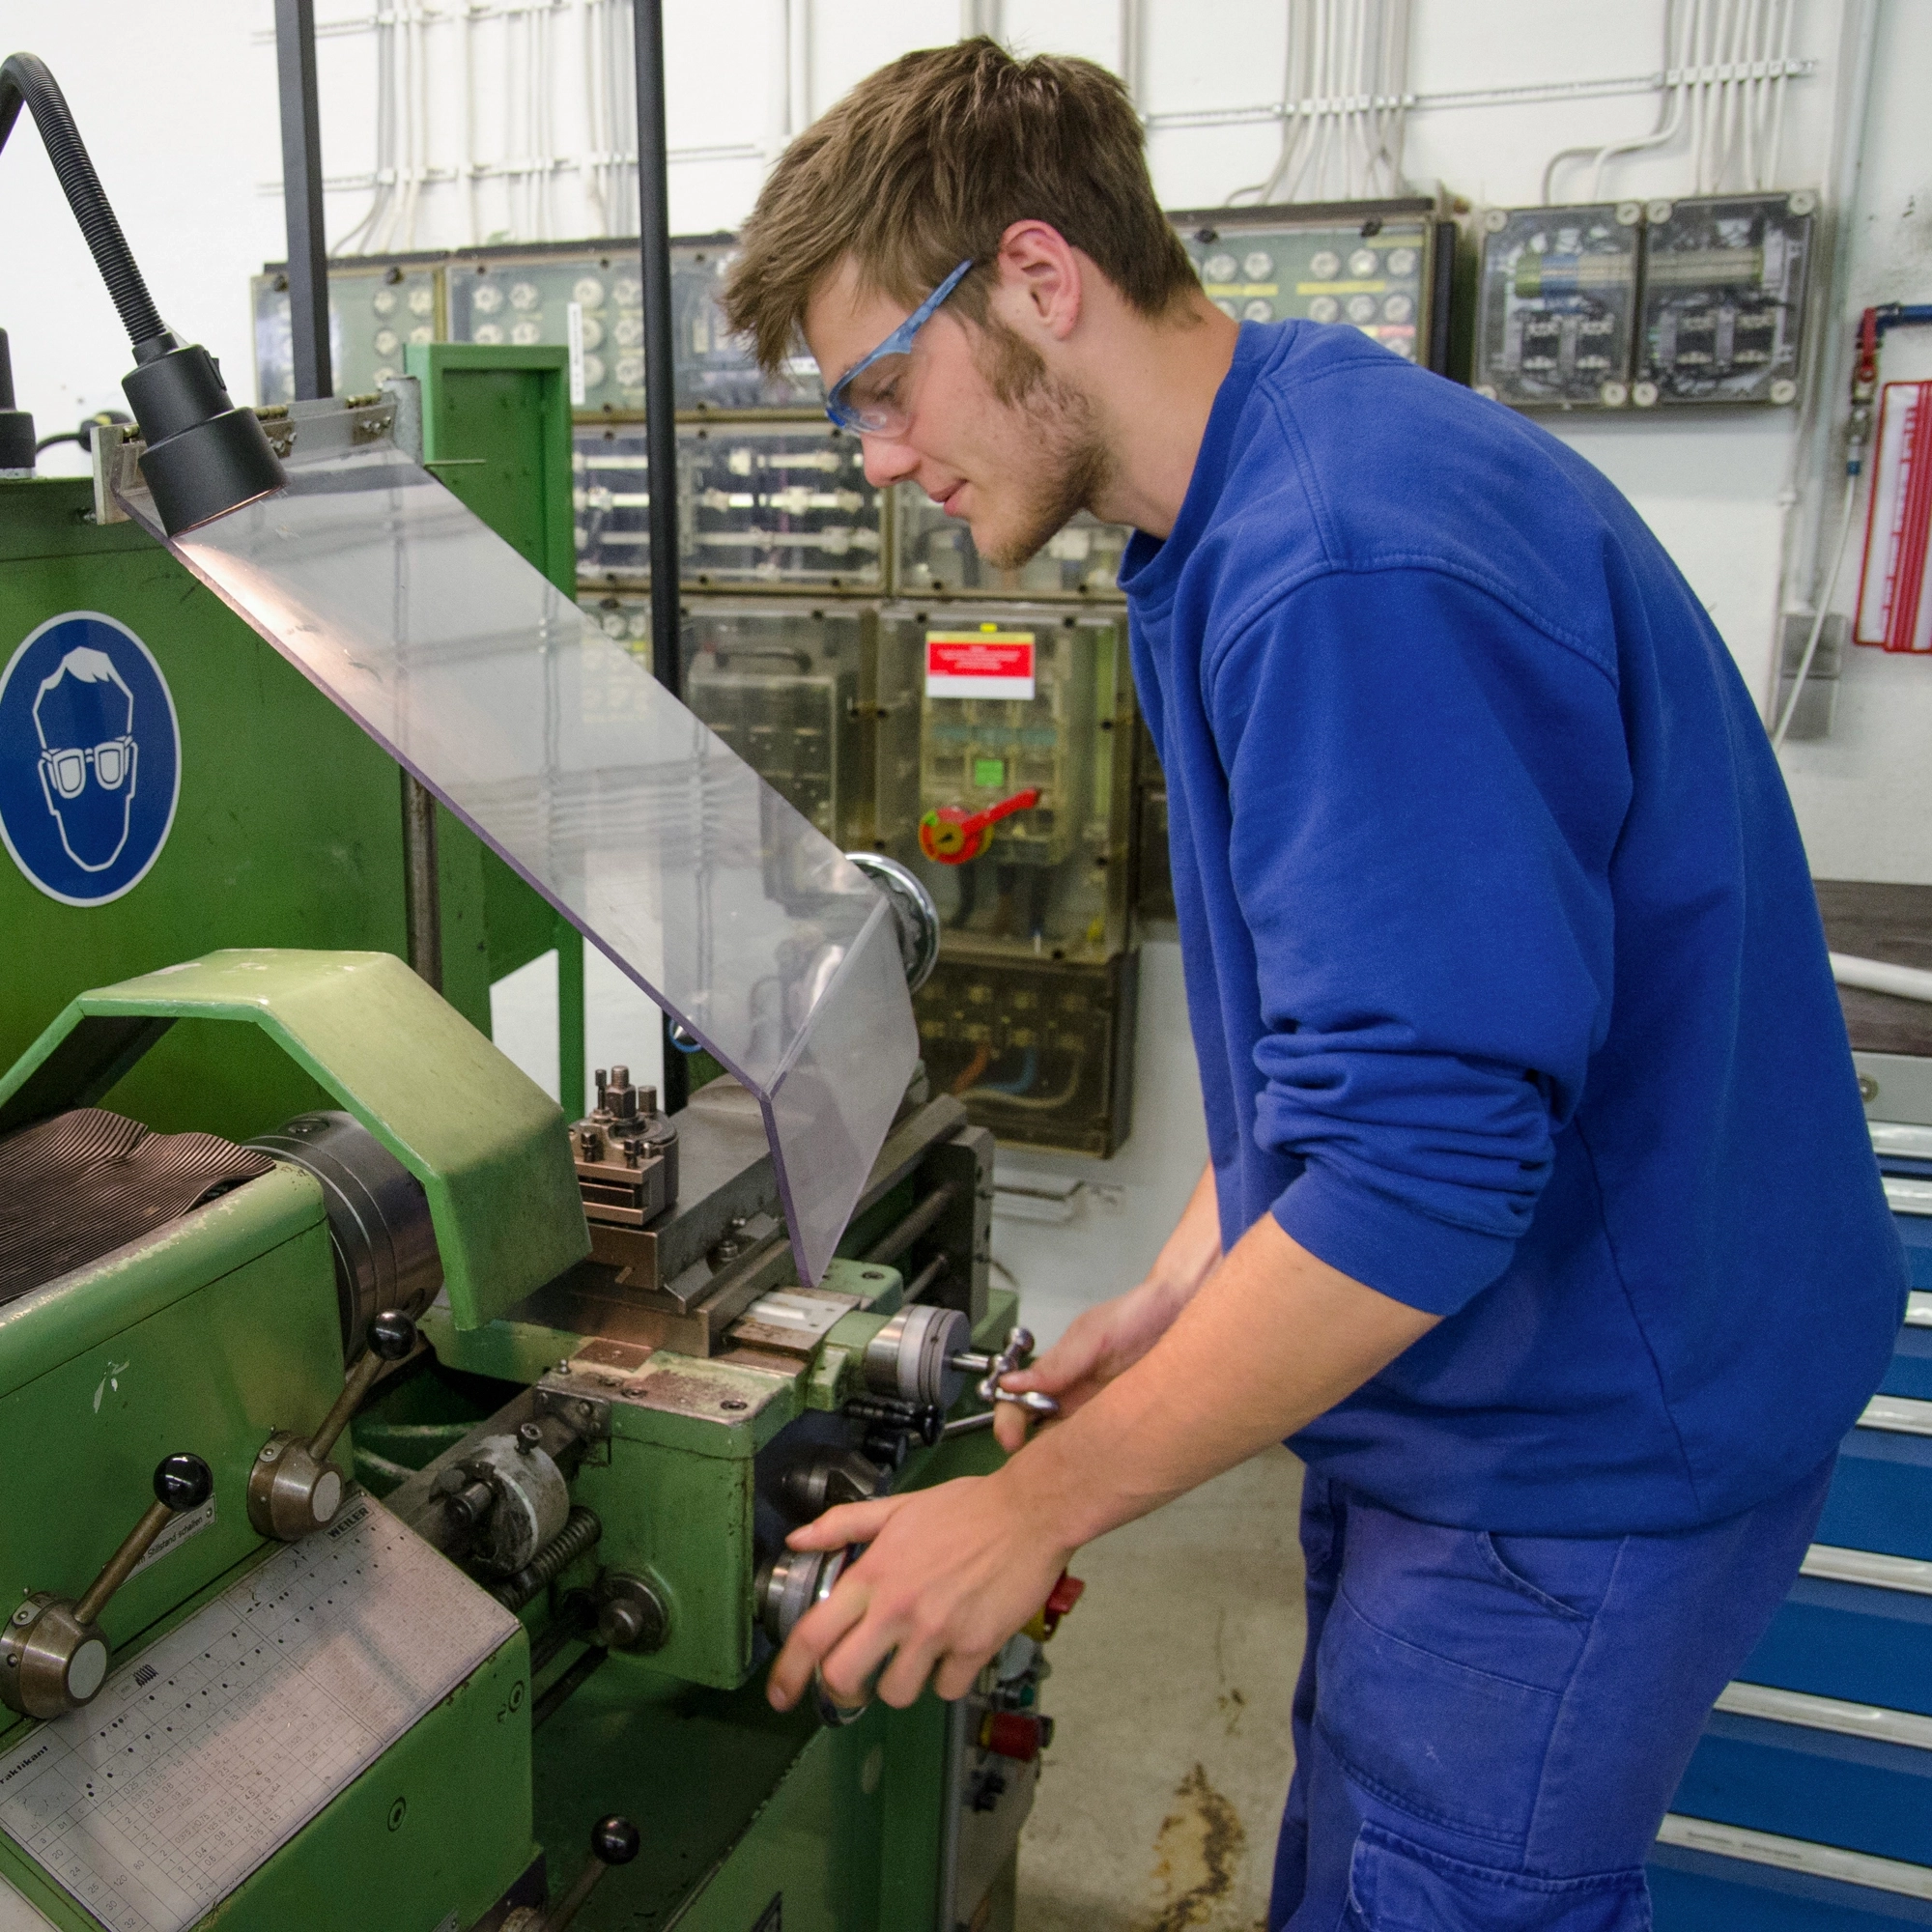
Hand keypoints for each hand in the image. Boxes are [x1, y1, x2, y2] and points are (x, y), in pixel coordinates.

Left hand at [766, 1471, 1072, 1712]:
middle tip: (855, 1679)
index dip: (788, 1671)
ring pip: (897, 1692)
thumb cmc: (967, 1507)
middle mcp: (898, 1608)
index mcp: (874, 1574)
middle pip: (844, 1678)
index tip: (780, 1693)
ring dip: (901, 1682)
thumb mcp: (898, 1507)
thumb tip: (797, 1540)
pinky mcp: (975, 1647)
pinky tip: (954, 1651)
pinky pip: (947, 1689)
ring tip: (915, 1656)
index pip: (813, 1633)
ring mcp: (937, 1631)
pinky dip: (948, 1678)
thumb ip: (843, 1525)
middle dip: (842, 1688)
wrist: (1030, 1511)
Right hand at [991, 1274, 1186, 1449]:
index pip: (1019, 1402)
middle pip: (1038, 1429)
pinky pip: (1102, 1445)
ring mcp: (1100, 1410)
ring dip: (1060, 1457)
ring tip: (1064, 1471)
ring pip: (1068, 1442)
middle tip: (1036, 1465)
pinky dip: (1095, 1459)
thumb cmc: (1136, 1315)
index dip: (1009, 1422)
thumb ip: (1057, 1363)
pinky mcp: (1126, 1421)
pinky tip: (1097, 1465)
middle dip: (1029, 1449)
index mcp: (1059, 1373)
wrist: (1182, 1309)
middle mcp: (1075, 1395)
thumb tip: (1010, 1383)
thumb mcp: (1092, 1336)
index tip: (1010, 1438)